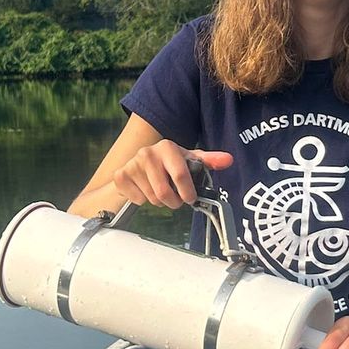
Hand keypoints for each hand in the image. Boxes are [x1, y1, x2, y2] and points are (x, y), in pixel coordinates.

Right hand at [112, 141, 231, 209]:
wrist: (140, 163)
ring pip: (151, 198)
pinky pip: (137, 199)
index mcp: (167, 147)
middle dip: (173, 201)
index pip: (181, 175)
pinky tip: (144, 189)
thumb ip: (209, 160)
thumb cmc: (169, 163)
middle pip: (164, 193)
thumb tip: (228, 160)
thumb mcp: (189, 160)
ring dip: (159, 201)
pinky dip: (143, 200)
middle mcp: (147, 153)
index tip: (190, 198)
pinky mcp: (120, 175)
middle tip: (176, 198)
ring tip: (160, 191)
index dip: (187, 192)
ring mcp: (132, 164)